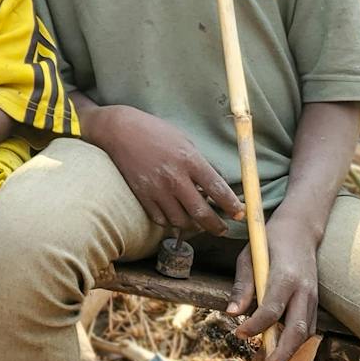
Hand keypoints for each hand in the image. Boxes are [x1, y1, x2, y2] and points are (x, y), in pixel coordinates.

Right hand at [87, 106, 241, 233]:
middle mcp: (175, 178)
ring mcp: (157, 189)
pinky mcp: (142, 196)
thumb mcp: (185, 141)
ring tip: (199, 224)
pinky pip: (161, 219)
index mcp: (190, 160)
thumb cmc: (156, 132)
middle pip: (201, 213)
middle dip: (216, 226)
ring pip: (181, 221)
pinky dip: (171, 222)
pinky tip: (177, 217)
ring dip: (193, 226)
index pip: (218, 189)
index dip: (232, 205)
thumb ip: (200, 164)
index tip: (239, 214)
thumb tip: (215, 186)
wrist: (121, 131)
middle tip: (222, 229)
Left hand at [227, 208, 323, 360]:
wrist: (300, 230)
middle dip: (284, 351)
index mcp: (285, 276)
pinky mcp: (315, 302)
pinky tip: (281, 348)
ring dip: (291, 350)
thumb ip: (242, 286)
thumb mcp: (248, 257)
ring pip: (307, 331)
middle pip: (298, 328)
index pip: (272, 308)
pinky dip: (297, 341)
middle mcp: (304, 289)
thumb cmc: (269, 242)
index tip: (239, 333)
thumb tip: (231, 313)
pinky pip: (309, 327)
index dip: (256, 325)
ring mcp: (313, 297)